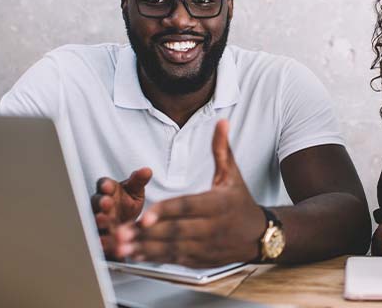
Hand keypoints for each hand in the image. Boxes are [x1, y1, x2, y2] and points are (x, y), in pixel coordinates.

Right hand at [91, 167, 151, 256]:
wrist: (125, 227)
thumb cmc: (127, 204)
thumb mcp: (135, 192)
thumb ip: (139, 181)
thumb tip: (147, 170)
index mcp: (108, 190)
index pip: (104, 185)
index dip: (105, 185)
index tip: (108, 186)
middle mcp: (99, 205)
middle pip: (96, 202)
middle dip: (101, 202)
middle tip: (106, 202)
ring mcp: (97, 221)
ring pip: (95, 219)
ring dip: (99, 220)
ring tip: (103, 220)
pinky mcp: (99, 236)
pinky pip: (98, 238)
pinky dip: (100, 239)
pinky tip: (104, 241)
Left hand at [113, 119, 265, 266]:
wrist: (259, 235)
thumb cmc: (240, 201)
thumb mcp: (233, 174)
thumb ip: (222, 149)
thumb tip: (221, 122)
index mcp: (218, 204)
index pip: (188, 206)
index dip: (167, 211)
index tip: (146, 214)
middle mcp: (212, 227)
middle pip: (177, 231)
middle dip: (148, 233)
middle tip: (122, 232)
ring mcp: (206, 246)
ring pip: (174, 248)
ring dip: (146, 248)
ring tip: (123, 246)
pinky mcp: (201, 260)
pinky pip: (176, 259)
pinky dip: (155, 258)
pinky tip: (137, 255)